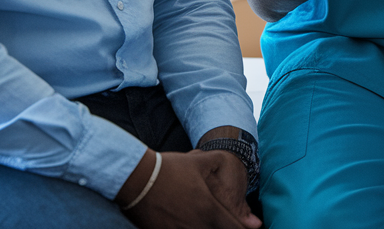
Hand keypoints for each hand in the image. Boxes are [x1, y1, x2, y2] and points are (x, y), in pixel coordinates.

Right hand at [125, 149, 260, 228]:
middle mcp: (197, 226)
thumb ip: (217, 163)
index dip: (242, 227)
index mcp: (209, 209)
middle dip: (223, 228)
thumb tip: (229, 164)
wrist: (137, 180)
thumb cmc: (169, 169)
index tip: (246, 225)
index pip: (234, 227)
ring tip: (203, 221)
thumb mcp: (198, 161)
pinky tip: (185, 223)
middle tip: (223, 221)